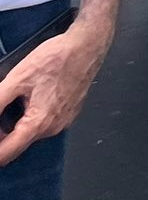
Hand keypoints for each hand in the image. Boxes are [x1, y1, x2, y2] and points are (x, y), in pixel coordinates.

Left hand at [0, 27, 106, 165]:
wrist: (87, 45)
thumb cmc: (58, 58)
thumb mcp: (17, 79)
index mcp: (39, 123)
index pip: (6, 153)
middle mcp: (53, 127)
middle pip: (17, 144)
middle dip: (1, 136)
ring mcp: (63, 121)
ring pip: (30, 134)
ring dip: (14, 126)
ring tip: (11, 102)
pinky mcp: (68, 113)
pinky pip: (44, 124)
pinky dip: (30, 118)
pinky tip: (27, 99)